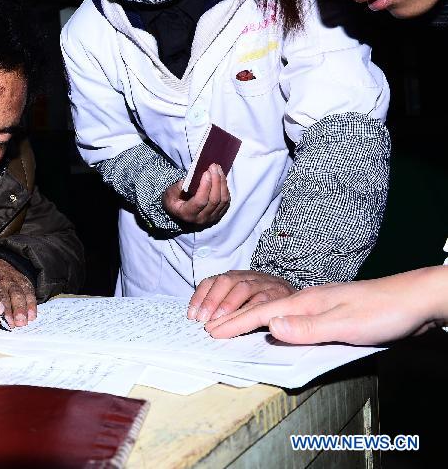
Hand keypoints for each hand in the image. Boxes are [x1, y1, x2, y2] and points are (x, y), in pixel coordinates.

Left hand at [0, 257, 35, 327]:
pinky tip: (32, 316)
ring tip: (22, 322)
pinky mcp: (25, 283)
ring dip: (21, 309)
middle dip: (10, 310)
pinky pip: (29, 293)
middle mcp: (1, 279)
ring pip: (18, 294)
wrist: (1, 263)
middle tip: (11, 323)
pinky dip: (31, 305)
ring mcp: (14, 281)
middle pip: (5, 294)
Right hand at [163, 164, 229, 228]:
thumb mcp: (171, 194)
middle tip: (213, 167)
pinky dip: (225, 188)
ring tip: (218, 170)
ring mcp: (212, 218)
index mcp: (187, 214)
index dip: (205, 186)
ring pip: (223, 200)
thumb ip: (179, 187)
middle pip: (214, 199)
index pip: (200, 201)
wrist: (180, 213)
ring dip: (222, 182)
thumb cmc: (174, 201)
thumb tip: (193, 177)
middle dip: (216, 180)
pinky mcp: (219, 215)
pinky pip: (227, 201)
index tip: (206, 172)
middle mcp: (201, 218)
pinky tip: (221, 178)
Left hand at [187, 270, 294, 322]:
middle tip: (203, 320)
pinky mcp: (278, 293)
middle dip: (211, 300)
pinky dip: (249, 311)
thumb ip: (223, 305)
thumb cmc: (263, 300)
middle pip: (225, 281)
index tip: (192, 315)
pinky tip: (240, 323)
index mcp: (234, 277)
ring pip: (242, 289)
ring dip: (227, 305)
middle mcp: (247, 276)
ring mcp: (263, 283)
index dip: (200, 297)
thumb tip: (200, 320)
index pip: (211, 281)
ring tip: (217, 322)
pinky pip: (262, 300)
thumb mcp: (240, 298)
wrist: (297, 298)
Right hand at [205, 266, 447, 344]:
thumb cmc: (384, 310)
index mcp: (306, 302)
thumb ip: (306, 327)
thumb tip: (270, 327)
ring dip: (254, 319)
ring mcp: (322, 304)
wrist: (418, 298)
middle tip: (211, 327)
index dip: (236, 323)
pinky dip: (277, 322)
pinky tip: (281, 327)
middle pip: (265, 309)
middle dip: (237, 318)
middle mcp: (310, 300)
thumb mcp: (344, 324)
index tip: (212, 332)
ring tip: (234, 325)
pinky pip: (295, 318)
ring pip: (279, 312)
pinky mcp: (335, 312)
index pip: (262, 313)